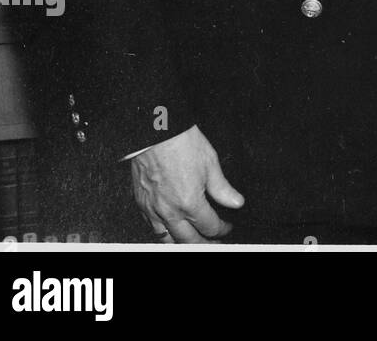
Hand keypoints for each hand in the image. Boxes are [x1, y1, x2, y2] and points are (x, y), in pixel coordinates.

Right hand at [130, 124, 244, 242]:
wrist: (154, 133)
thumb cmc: (181, 143)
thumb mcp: (210, 163)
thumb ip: (223, 188)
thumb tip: (236, 202)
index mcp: (189, 202)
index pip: (209, 226)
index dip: (222, 229)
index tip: (227, 227)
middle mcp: (169, 211)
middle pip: (188, 240)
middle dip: (204, 243)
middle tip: (214, 242)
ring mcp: (153, 209)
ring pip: (167, 239)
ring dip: (181, 242)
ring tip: (193, 241)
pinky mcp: (141, 203)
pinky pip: (152, 228)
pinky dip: (163, 233)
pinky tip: (170, 230)